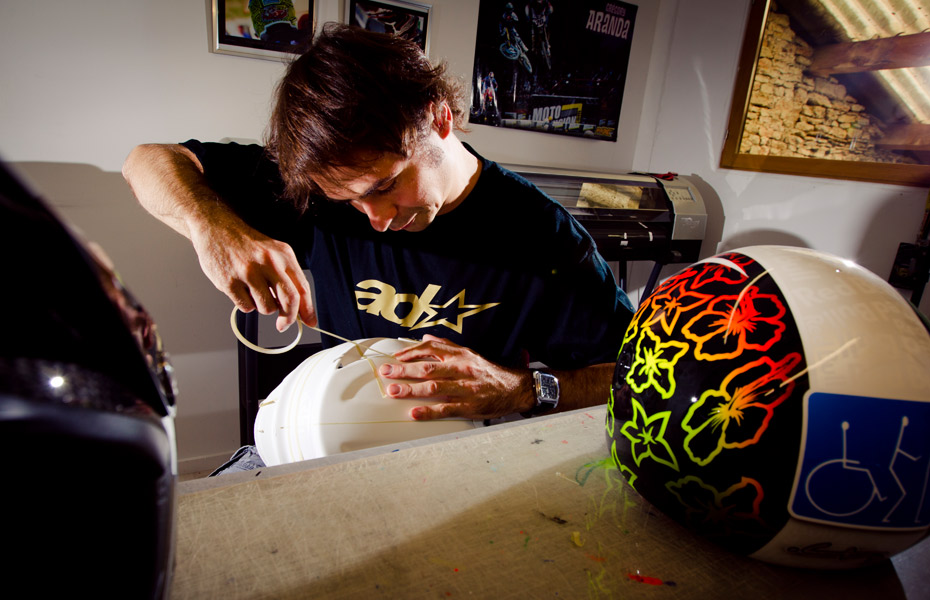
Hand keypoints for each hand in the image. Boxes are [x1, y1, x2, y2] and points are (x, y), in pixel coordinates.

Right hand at [188, 214, 314, 330]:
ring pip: (266, 308)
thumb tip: (300, 309)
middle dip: (288, 318)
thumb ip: (287, 278)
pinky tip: (241, 289)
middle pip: (289, 300)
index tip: (310, 322)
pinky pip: (246, 307)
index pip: (302, 288)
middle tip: (283, 325)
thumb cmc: (248, 244)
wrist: (216, 228)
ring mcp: (248, 272)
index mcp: (283, 255)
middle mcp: (268, 262)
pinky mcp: (229, 282)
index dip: (308, 310)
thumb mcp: (274, 253)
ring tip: (254, 291)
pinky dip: (245, 304)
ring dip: (263, 307)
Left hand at [378, 335, 533, 419]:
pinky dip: (429, 411)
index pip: (432, 349)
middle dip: (404, 370)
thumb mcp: (470, 354)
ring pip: (434, 387)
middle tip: (387, 372)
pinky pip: (446, 409)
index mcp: (460, 355)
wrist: (515, 389)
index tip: (396, 357)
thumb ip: (447, 346)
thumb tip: (426, 337)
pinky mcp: (469, 407)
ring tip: (394, 391)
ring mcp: (465, 389)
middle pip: (428, 368)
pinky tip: (414, 413)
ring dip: (412, 389)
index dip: (411, 352)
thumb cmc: (489, 372)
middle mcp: (461, 370)